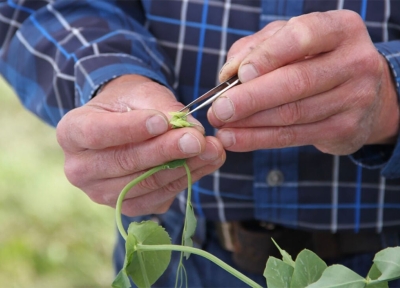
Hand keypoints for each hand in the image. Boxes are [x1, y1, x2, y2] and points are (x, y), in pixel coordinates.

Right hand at [57, 75, 224, 215]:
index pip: (97, 133)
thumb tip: (192, 131)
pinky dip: (184, 181)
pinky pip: (157, 197)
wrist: (124, 124)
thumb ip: (162, 108)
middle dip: (166, 151)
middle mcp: (79, 169)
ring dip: (183, 168)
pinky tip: (205, 164)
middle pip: (124, 163)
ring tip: (213, 150)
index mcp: (71, 132)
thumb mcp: (139, 93)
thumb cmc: (128, 104)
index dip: (131, 129)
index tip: (163, 122)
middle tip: (198, 139)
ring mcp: (101, 193)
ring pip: (145, 184)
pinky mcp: (126, 205)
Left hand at [208, 10, 398, 154]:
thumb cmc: (314, 61)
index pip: (302, 36)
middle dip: (251, 98)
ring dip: (250, 123)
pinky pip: (295, 136)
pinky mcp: (346, 129)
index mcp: (340, 29)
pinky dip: (259, 139)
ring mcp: (355, 98)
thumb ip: (257, 49)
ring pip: (293, 113)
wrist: (362, 94)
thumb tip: (228, 75)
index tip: (238, 74)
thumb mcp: (289, 42)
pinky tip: (235, 140)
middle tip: (219, 109)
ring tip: (221, 127)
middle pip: (296, 81)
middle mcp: (355, 61)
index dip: (268, 56)